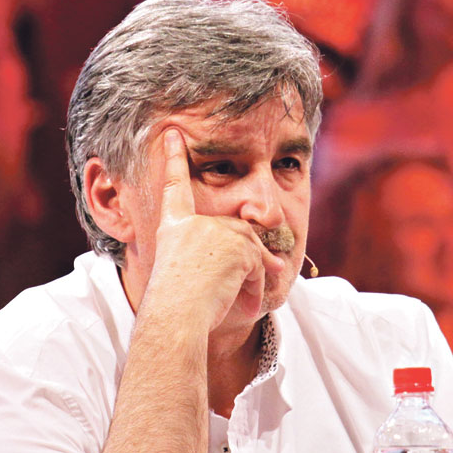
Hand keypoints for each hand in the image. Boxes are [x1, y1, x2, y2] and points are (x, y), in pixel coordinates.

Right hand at [141, 128, 283, 330]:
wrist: (176, 318)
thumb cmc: (177, 309)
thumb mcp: (191, 276)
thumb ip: (222, 259)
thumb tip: (280, 263)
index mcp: (173, 228)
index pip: (173, 186)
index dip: (173, 158)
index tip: (172, 133)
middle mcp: (192, 222)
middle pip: (236, 231)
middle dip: (246, 261)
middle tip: (236, 289)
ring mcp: (214, 229)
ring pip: (250, 249)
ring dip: (251, 276)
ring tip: (234, 298)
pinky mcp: (237, 242)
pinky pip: (259, 263)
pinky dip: (256, 284)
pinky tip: (244, 300)